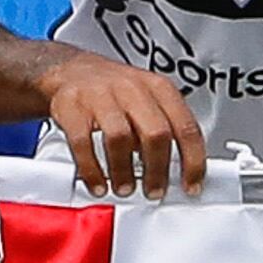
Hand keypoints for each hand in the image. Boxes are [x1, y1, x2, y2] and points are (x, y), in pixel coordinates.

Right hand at [45, 56, 206, 197]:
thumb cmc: (114, 91)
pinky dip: (92, 170)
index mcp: (159, 88)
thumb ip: (164, 131)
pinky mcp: (72, 106)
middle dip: (157, 170)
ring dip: (124, 172)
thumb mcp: (147, 100)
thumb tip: (178, 171)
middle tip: (154, 191)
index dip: (192, 162)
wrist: (70, 70)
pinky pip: (84, 143)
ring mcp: (101, 95)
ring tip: (125, 188)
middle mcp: (133, 89)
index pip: (186, 127)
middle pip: (156, 133)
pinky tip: (97, 183)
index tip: (191, 186)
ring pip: (121, 138)